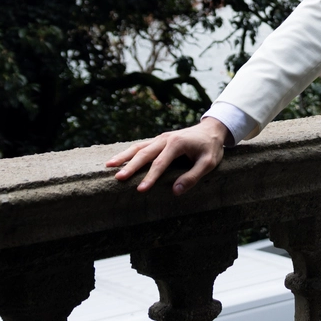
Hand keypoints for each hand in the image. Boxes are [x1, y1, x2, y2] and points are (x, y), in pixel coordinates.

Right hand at [105, 117, 230, 196]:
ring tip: (108, 166)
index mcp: (177, 144)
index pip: (160, 163)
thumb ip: (193, 176)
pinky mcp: (158, 140)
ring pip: (138, 147)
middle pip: (144, 154)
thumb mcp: (208, 163)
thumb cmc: (211, 148)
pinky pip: (141, 146)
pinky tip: (118, 159)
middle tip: (118, 178)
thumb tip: (176, 191)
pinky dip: (128, 153)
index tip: (140, 190)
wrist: (212, 129)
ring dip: (123, 156)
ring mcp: (160, 138)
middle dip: (130, 166)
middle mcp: (165, 139)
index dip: (150, 177)